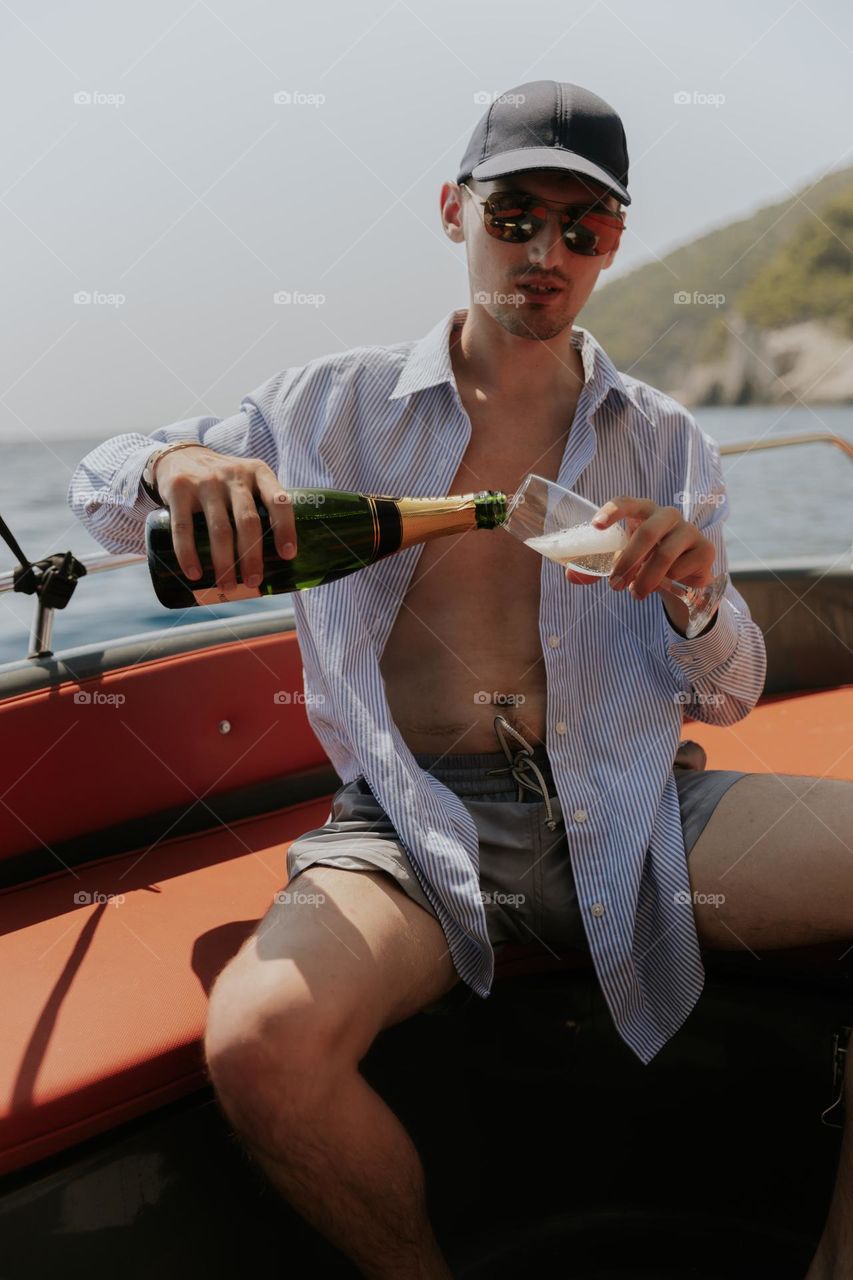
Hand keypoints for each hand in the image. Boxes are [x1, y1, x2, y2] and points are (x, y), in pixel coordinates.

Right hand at [153, 446, 296, 587]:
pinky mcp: (179, 490)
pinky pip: (183, 528)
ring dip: (224, 563)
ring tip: (227, 586)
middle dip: (252, 556)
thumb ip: (263, 505)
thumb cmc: (224, 480)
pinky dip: (188, 554)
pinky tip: (194, 573)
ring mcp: (205, 482)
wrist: (180, 455)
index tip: (287, 556)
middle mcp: (234, 476)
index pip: (279, 501)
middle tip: (253, 582)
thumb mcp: (248, 479)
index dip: (285, 529)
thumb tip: (281, 560)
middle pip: (248, 521)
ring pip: (219, 529)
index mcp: (258, 473)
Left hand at [586, 496, 715, 599]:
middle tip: (614, 585)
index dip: (612, 511)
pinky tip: (667, 585)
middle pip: (646, 532)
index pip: (626, 502)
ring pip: (664, 554)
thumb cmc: (646, 561)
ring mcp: (688, 530)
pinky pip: (681, 568)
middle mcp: (666, 515)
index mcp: (642, 511)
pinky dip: (668, 582)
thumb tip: (571, 576)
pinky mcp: (705, 548)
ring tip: (635, 594)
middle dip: (627, 561)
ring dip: (645, 579)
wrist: (684, 577)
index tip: (596, 526)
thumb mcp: (621, 563)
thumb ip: (595, 569)